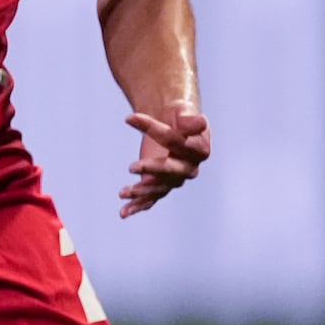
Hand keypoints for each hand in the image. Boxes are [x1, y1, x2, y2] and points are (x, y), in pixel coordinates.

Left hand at [120, 102, 208, 216]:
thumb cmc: (179, 116)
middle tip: (132, 166)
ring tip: (123, 192)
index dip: (153, 129)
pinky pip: (150, 199)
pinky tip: (123, 213)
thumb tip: (200, 122)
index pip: (175, 142)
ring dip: (141, 192)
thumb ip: (190, 120)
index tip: (129, 117)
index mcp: (199, 150)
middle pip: (170, 171)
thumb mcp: (184, 112)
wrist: (173, 124)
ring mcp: (174, 180)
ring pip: (159, 188)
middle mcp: (189, 168)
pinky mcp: (160, 185)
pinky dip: (137, 206)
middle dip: (152, 169)